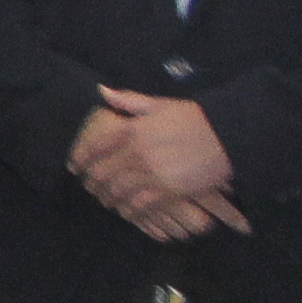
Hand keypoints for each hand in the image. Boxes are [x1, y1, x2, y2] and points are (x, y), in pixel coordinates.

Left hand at [73, 90, 241, 240]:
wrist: (226, 137)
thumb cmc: (192, 118)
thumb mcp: (159, 104)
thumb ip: (128, 100)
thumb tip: (102, 91)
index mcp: (131, 130)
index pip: (94, 148)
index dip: (80, 159)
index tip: (75, 166)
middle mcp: (136, 154)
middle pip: (101, 174)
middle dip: (92, 182)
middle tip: (89, 186)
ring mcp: (150, 175)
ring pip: (117, 193)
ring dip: (108, 198)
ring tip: (106, 200)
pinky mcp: (166, 192)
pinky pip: (138, 207)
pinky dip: (128, 211)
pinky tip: (126, 211)